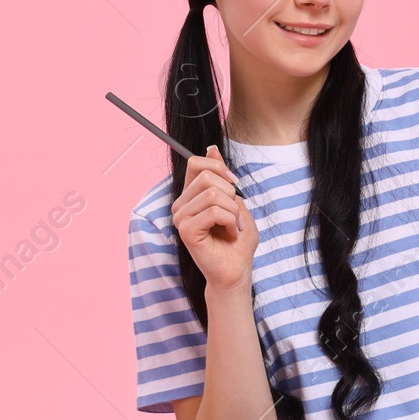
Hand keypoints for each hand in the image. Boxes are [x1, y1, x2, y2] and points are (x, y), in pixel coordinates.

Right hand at [171, 144, 256, 291]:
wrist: (237, 270)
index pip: (195, 162)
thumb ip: (221, 177)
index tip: (234, 184)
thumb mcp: (235, 201)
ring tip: (234, 226)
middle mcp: (181, 205)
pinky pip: (214, 212)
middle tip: (235, 215)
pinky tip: (230, 233)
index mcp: (190, 195)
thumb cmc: (237, 240)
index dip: (219, 168)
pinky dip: (230, 221)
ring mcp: (181, 218)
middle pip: (206, 176)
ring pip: (213, 194)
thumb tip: (211, 149)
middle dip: (231, 194)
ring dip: (233, 211)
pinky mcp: (186, 231)